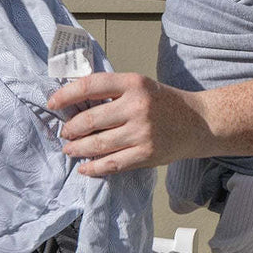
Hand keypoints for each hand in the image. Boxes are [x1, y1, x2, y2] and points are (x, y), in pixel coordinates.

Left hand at [47, 73, 212, 176]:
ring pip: (98, 144)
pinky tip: (85, 168)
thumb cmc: (166, 103)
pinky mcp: (147, 154)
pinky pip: (113, 164)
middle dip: (72, 129)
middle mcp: (138, 106)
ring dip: (78, 149)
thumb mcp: (141, 86)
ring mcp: (143, 132)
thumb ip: (113, 91)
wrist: (200, 122)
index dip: (66, 95)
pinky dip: (94, 168)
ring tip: (70, 149)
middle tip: (65, 132)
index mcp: (134, 83)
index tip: (53, 103)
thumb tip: (75, 103)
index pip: (91, 85)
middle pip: (91, 119)